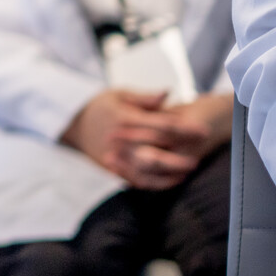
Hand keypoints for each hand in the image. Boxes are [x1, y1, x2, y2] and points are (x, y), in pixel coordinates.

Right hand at [62, 89, 210, 189]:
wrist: (72, 124)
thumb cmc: (101, 106)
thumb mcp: (119, 94)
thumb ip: (145, 98)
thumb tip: (168, 93)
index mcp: (124, 119)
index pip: (159, 125)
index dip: (184, 129)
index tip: (203, 131)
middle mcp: (120, 140)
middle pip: (155, 151)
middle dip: (179, 156)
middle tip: (198, 157)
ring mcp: (116, 156)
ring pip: (147, 170)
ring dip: (170, 172)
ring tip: (189, 169)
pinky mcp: (113, 168)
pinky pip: (138, 180)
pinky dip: (156, 183)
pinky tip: (174, 180)